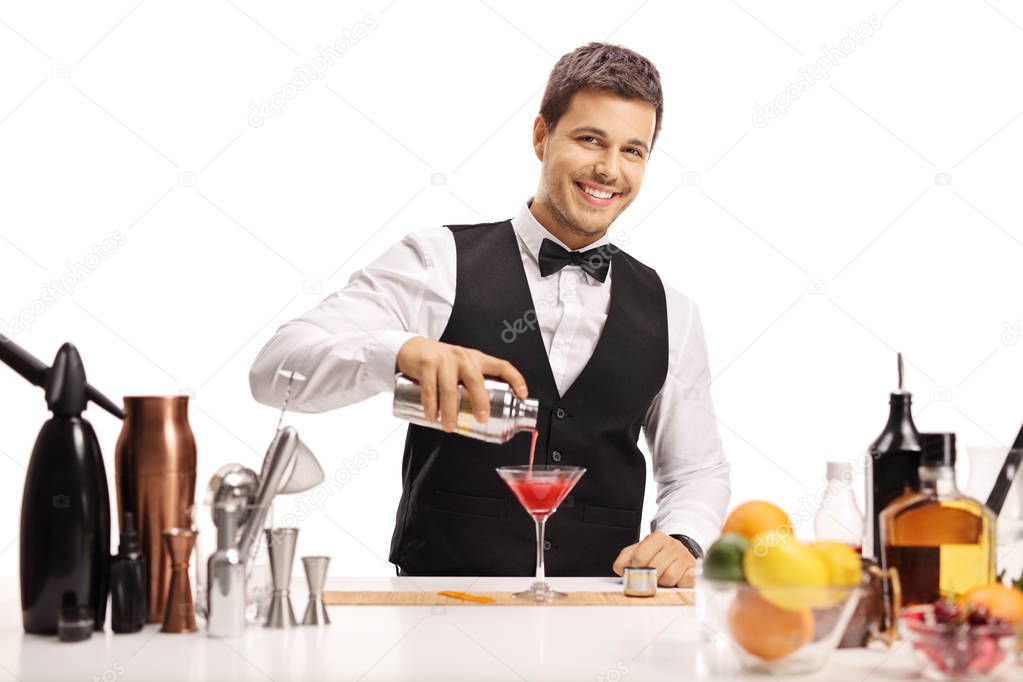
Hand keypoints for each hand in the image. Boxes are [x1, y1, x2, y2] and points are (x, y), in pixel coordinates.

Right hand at [396, 337, 527, 432]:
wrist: (413, 349)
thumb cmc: (441, 363)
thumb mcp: (461, 368)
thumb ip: (471, 385)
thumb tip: (482, 414)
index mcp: (476, 358)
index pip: (501, 366)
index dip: (515, 379)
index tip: (522, 395)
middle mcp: (463, 357)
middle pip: (476, 381)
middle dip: (480, 402)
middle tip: (482, 419)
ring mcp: (444, 360)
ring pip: (450, 389)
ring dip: (450, 411)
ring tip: (450, 427)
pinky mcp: (427, 364)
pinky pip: (430, 389)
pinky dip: (431, 406)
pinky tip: (432, 417)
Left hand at [612, 531, 696, 587]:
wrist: (676, 552)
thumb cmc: (655, 554)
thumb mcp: (636, 552)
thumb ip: (624, 560)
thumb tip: (622, 569)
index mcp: (656, 538)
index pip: (639, 557)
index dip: (634, 569)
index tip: (635, 571)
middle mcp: (672, 545)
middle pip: (654, 568)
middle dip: (649, 577)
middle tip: (649, 577)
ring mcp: (684, 556)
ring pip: (669, 577)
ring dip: (663, 582)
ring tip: (662, 577)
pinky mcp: (694, 569)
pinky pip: (685, 582)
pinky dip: (678, 584)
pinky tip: (675, 580)